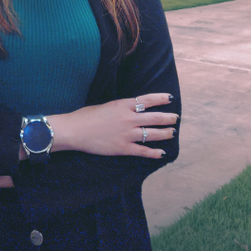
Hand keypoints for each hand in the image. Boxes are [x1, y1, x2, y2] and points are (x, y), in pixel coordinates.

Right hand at [49, 93, 177, 159]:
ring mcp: (127, 134)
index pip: (147, 100)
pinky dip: (154, 153)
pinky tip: (162, 153)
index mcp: (123, 105)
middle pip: (154, 118)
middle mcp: (128, 118)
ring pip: (153, 134)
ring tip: (172, 132)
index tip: (170, 98)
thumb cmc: (86, 116)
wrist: (75, 130)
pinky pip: (143, 151)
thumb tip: (131, 111)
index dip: (160, 98)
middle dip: (168, 118)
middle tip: (175, 118)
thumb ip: (120, 108)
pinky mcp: (123, 148)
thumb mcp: (106, 106)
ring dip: (165, 133)